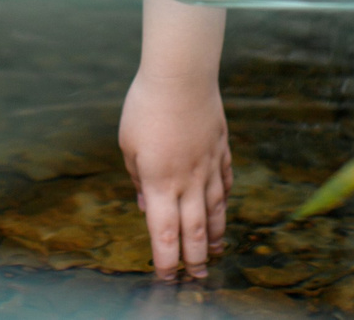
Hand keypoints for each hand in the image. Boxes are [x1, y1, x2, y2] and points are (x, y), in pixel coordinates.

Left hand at [119, 69, 231, 277]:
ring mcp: (208, 166)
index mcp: (159, 184)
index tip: (167, 277)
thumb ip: (137, 178)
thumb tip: (144, 203)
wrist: (181, 76)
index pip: (164, 234)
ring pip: (215, 210)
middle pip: (193, 230)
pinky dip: (223, 199)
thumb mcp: (129, 145)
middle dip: (195, 258)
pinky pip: (225, 182)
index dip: (167, 260)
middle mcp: (187, 181)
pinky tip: (222, 207)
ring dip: (214, 234)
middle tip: (199, 277)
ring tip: (214, 251)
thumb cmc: (146, 107)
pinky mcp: (221, 149)